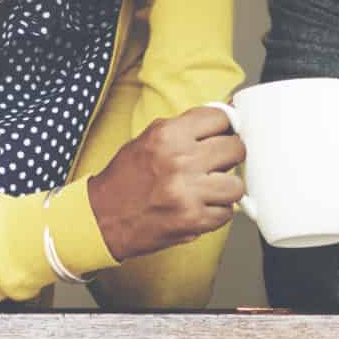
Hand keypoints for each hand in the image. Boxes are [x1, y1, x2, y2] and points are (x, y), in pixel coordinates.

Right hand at [86, 106, 245, 260]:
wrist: (101, 217)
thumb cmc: (125, 179)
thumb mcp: (149, 139)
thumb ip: (185, 129)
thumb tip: (224, 121)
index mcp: (168, 135)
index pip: (221, 118)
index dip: (224, 128)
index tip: (222, 135)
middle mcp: (179, 161)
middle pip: (235, 149)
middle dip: (230, 157)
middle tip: (218, 164)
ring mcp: (187, 192)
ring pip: (236, 185)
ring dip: (226, 189)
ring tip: (208, 190)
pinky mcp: (192, 220)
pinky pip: (226, 214)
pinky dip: (216, 213)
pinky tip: (199, 208)